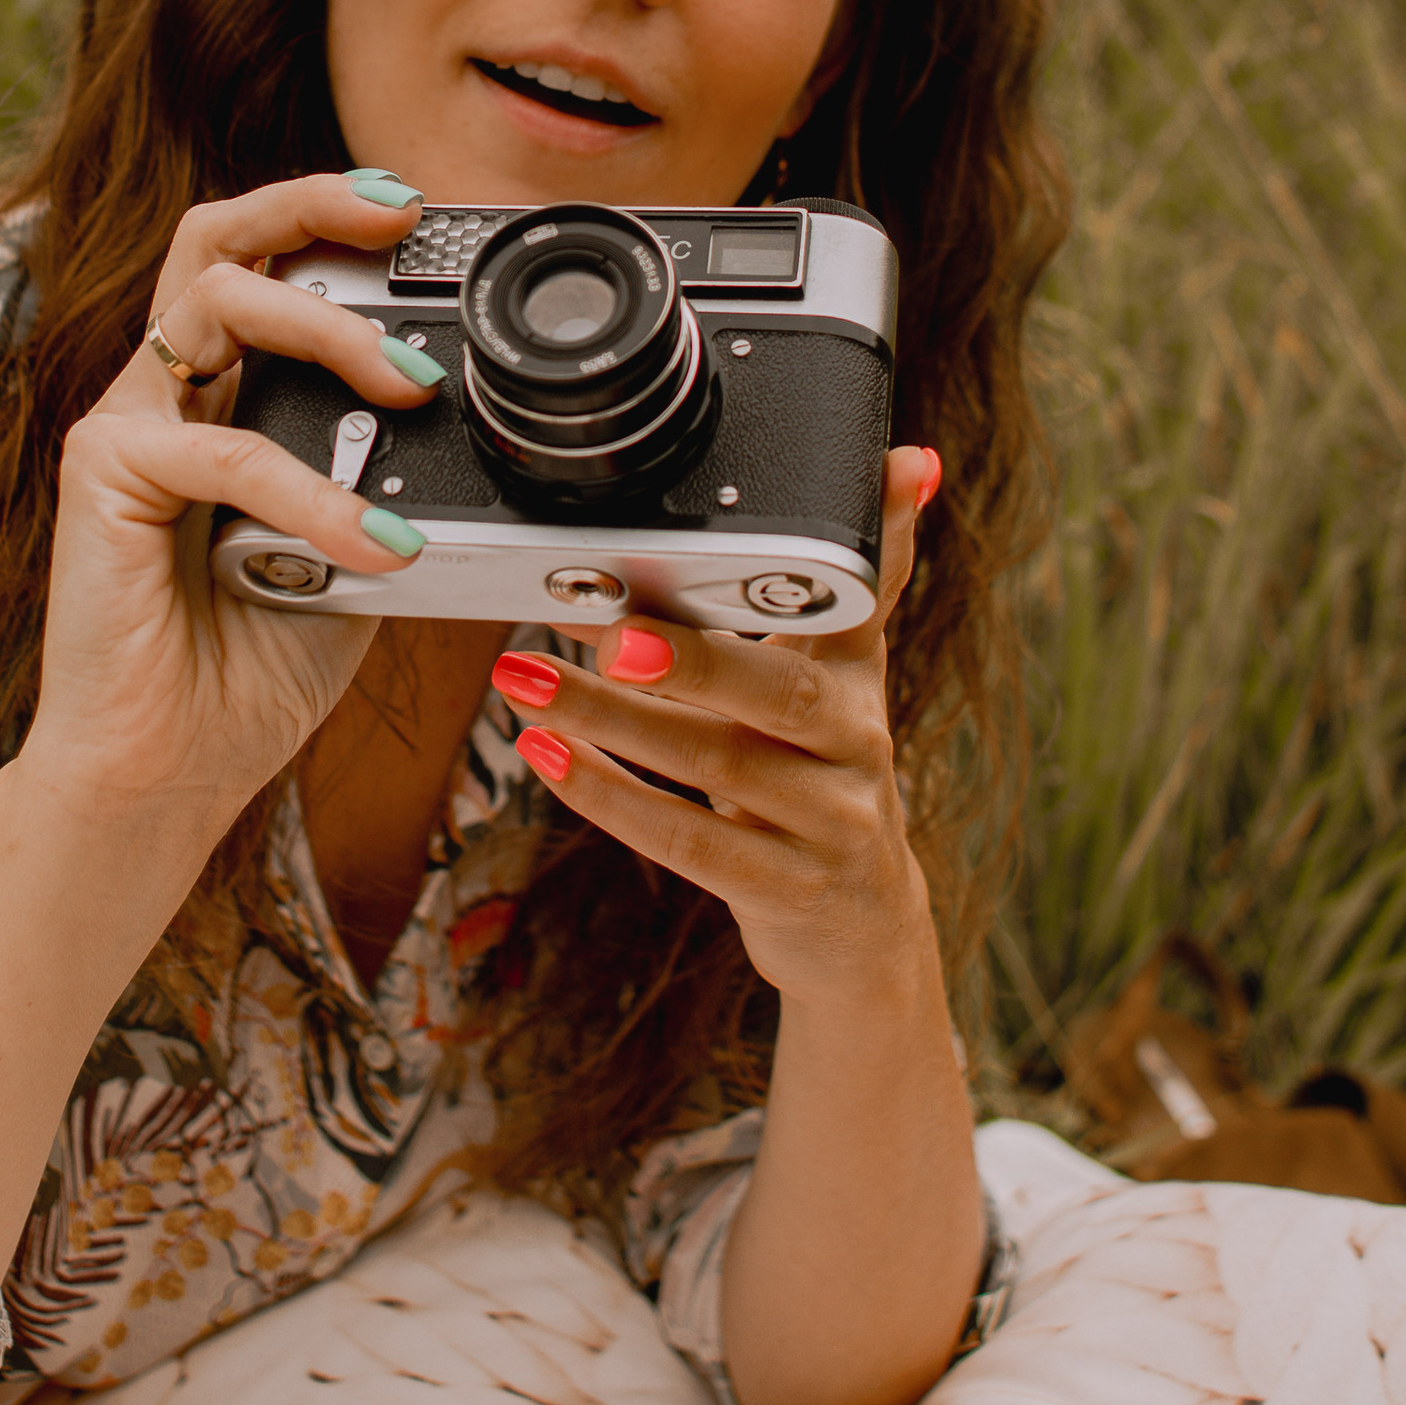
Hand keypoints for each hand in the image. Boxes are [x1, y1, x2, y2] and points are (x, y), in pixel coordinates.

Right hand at [13, 172, 444, 878]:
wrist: (163, 774)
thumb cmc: (247, 673)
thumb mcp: (355, 558)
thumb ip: (393, 485)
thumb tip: (487, 441)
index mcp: (221, 398)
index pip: (267, 268)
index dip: (334, 225)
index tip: (424, 222)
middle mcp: (167, 392)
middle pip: (216, 235)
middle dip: (311, 201)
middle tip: (402, 214)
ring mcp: (128, 423)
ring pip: (214, 297)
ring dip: (326, 325)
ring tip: (412, 384)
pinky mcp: (103, 473)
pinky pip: (225, 451)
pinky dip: (315, 492)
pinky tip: (376, 541)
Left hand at [487, 444, 944, 1009]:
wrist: (858, 926)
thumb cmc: (818, 781)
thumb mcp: (829, 686)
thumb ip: (808, 597)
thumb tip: (805, 494)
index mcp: (859, 683)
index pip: (862, 601)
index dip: (875, 541)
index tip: (880, 478)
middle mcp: (856, 747)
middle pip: (778, 694)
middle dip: (695, 658)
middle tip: (610, 628)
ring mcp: (825, 823)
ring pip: (716, 767)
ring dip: (612, 720)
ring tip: (525, 677)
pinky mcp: (783, 888)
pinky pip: (691, 843)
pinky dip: (614, 798)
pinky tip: (549, 755)